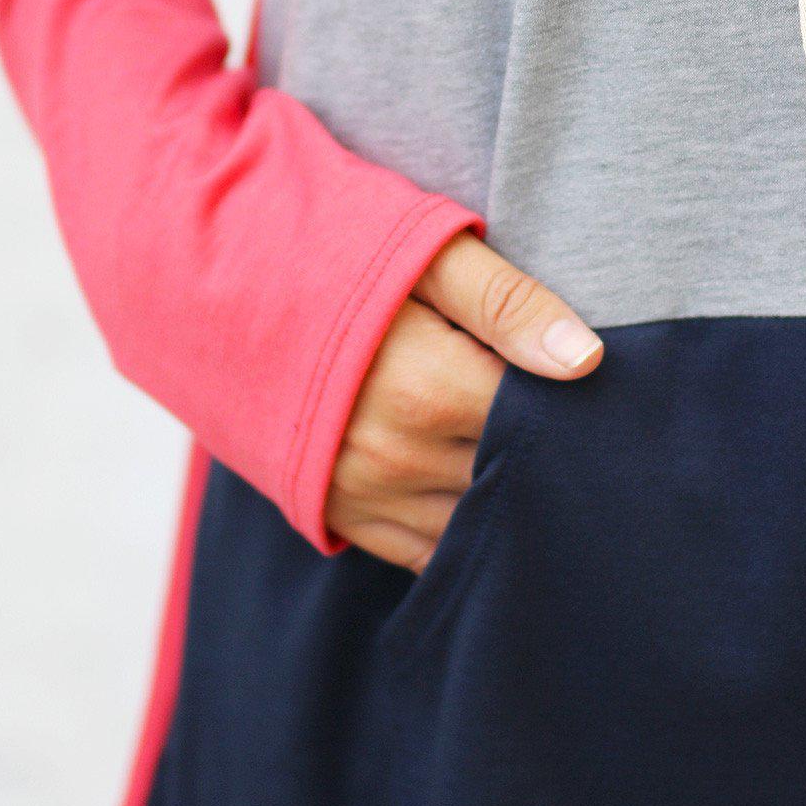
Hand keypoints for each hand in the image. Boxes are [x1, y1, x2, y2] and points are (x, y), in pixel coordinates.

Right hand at [325, 231, 602, 570]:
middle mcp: (397, 458)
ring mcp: (363, 495)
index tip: (583, 387)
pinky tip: (478, 492)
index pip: (539, 425)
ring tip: (522, 453)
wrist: (219, 282)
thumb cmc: (331, 253)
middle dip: (544, 455)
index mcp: (429, 390)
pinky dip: (461, 531)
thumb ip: (508, 304)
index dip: (572, 408)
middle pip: (512, 479)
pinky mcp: (338, 515)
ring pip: (475, 526)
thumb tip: (586, 362)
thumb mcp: (424, 253)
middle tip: (567, 421)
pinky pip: (425, 551)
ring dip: (504, 499)